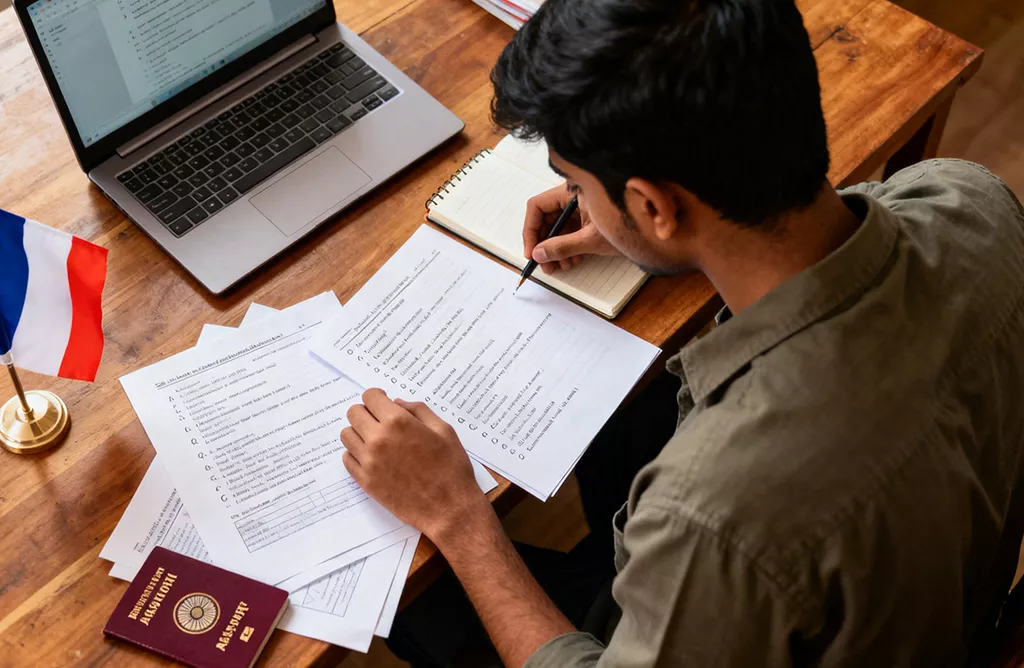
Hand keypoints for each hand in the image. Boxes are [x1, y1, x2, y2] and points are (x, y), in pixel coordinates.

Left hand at [341, 389, 490, 543]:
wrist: (449, 508)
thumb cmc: (451, 468)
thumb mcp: (444, 430)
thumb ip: (418, 411)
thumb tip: (396, 403)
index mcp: (399, 423)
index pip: (369, 397)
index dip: (377, 397)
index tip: (384, 402)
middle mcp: (378, 440)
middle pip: (354, 413)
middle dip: (366, 412)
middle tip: (380, 420)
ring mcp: (369, 462)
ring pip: (347, 435)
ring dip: (359, 432)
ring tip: (376, 440)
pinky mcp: (365, 482)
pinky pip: (348, 459)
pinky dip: (357, 454)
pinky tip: (373, 457)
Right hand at [524, 186, 620, 274]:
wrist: (656, 230)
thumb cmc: (629, 225)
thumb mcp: (591, 239)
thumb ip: (562, 247)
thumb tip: (539, 254)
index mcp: (572, 190)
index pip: (538, 206)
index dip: (530, 230)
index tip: (531, 251)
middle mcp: (574, 195)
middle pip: (546, 218)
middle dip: (544, 244)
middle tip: (544, 264)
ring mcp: (581, 205)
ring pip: (558, 226)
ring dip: (556, 248)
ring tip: (561, 266)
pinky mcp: (589, 216)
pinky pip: (570, 230)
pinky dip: (568, 246)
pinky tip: (572, 260)